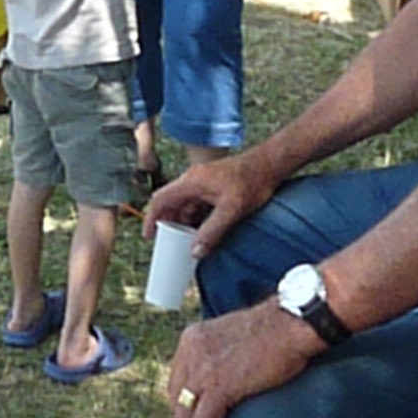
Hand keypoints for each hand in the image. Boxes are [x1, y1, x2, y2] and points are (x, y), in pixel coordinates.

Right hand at [144, 150, 274, 258]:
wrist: (269, 165)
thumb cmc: (252, 182)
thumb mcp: (231, 210)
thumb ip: (212, 231)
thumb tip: (195, 252)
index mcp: (191, 182)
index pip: (160, 199)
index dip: (151, 218)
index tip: (149, 237)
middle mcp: (192, 180)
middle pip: (170, 203)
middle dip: (167, 224)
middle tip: (168, 245)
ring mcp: (202, 182)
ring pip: (184, 205)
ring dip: (182, 223)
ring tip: (185, 242)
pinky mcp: (213, 186)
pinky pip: (196, 204)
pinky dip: (194, 219)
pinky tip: (201, 232)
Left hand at [167, 300, 320, 417]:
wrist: (291, 324)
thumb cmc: (274, 329)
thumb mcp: (233, 334)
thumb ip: (220, 352)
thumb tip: (224, 374)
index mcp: (192, 338)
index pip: (177, 378)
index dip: (184, 402)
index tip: (196, 417)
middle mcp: (191, 351)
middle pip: (176, 397)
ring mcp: (202, 369)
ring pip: (185, 414)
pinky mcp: (218, 387)